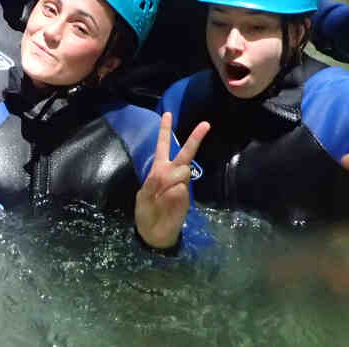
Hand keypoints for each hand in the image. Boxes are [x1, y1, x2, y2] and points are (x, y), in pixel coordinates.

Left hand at [135, 113, 209, 248]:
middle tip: (206, 124)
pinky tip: (167, 202)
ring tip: (162, 194)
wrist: (153, 233)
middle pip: (184, 153)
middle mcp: (171, 173)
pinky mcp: (186, 197)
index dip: (165, 130)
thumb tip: (173, 180)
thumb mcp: (142, 197)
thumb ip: (152, 186)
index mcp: (158, 169)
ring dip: (170, 180)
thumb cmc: (146, 213)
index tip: (167, 114)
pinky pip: (180, 189)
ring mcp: (181, 184)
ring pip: (182, 172)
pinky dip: (171, 194)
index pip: (162, 146)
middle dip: (194, 138)